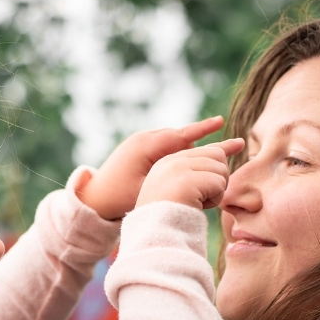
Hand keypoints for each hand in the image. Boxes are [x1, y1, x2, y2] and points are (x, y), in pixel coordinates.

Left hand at [76, 116, 225, 219]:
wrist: (93, 197)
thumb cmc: (119, 198)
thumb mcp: (148, 189)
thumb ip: (172, 177)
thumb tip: (197, 169)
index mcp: (146, 145)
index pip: (181, 134)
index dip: (203, 129)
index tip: (221, 122)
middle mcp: (143, 139)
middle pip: (180, 138)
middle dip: (201, 144)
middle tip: (226, 147)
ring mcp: (139, 143)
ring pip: (173, 143)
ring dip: (188, 150)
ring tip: (208, 159)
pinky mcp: (137, 151)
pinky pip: (164, 147)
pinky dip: (176, 153)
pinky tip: (186, 163)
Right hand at [135, 138, 244, 209]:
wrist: (155, 235)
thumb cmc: (171, 219)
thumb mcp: (181, 190)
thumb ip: (197, 174)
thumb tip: (225, 156)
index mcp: (168, 163)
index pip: (204, 149)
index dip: (224, 148)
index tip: (241, 143)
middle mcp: (172, 161)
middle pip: (217, 156)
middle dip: (219, 178)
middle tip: (205, 198)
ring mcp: (178, 168)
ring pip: (220, 169)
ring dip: (216, 191)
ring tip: (198, 203)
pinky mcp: (187, 180)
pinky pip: (218, 184)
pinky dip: (214, 200)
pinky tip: (198, 207)